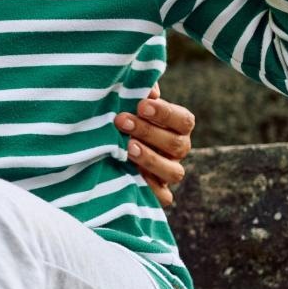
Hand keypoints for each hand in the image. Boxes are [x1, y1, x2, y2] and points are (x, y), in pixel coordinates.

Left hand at [114, 85, 195, 205]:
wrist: (104, 145)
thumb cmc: (121, 117)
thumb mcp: (128, 102)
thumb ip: (139, 93)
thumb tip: (150, 91)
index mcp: (177, 127)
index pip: (184, 120)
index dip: (165, 113)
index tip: (142, 104)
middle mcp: (177, 151)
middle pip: (176, 145)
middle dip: (148, 132)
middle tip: (121, 121)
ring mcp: (168, 173)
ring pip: (174, 172)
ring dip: (150, 159)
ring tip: (126, 147)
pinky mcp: (158, 193)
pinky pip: (164, 197)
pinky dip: (150, 188)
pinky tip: (131, 175)